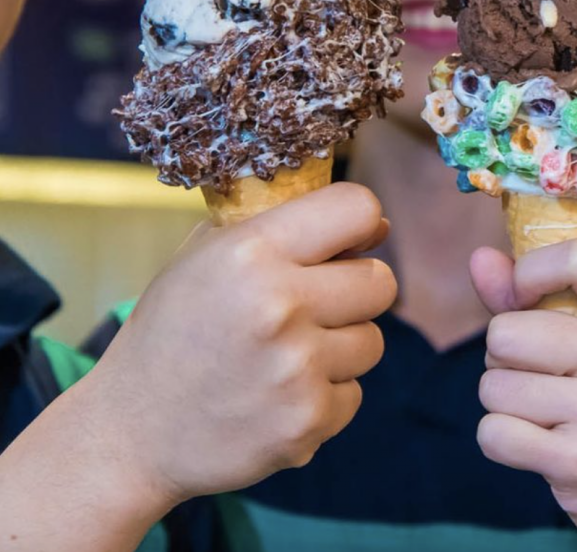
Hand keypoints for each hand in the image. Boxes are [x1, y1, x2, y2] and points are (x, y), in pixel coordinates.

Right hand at [81, 183, 396, 508]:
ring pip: (372, 341)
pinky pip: (353, 395)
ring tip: (288, 356)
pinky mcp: (306, 422)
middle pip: (381, 281)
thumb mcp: (206, 256)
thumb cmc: (175, 330)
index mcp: (252, 252)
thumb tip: (377, 223)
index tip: (350, 240)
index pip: (357, 208)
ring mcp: (296, 368)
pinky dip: (324, 397)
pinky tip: (278, 396)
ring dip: (340, 348)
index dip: (361, 222)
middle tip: (318, 305)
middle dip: (357, 291)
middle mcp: (279, 305)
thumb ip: (283, 225)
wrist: (131, 432)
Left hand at [470, 241, 576, 551]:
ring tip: (549, 412)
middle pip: (507, 331)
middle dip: (505, 356)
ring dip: (505, 401)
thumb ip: (535, 294)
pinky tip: (542, 445)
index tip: (524, 298)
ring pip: (493, 384)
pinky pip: (493, 432)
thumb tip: (479, 259)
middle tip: (545, 375)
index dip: (529, 273)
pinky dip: (503, 440)